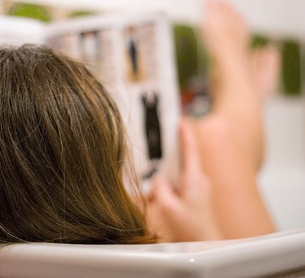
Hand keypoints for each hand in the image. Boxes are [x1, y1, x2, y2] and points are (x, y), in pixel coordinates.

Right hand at [145, 119, 221, 241]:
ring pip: (180, 174)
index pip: (190, 149)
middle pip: (182, 160)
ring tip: (158, 190)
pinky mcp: (198, 196)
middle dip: (168, 160)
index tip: (180, 120)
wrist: (206, 244)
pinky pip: (181, 184)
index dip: (185, 133)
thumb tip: (158, 178)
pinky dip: (171, 186)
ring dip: (168, 177)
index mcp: (194, 179)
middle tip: (158, 161)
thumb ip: (159, 187)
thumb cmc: (191, 229)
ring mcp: (200, 188)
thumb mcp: (167, 207)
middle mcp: (200, 180)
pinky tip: (165, 197)